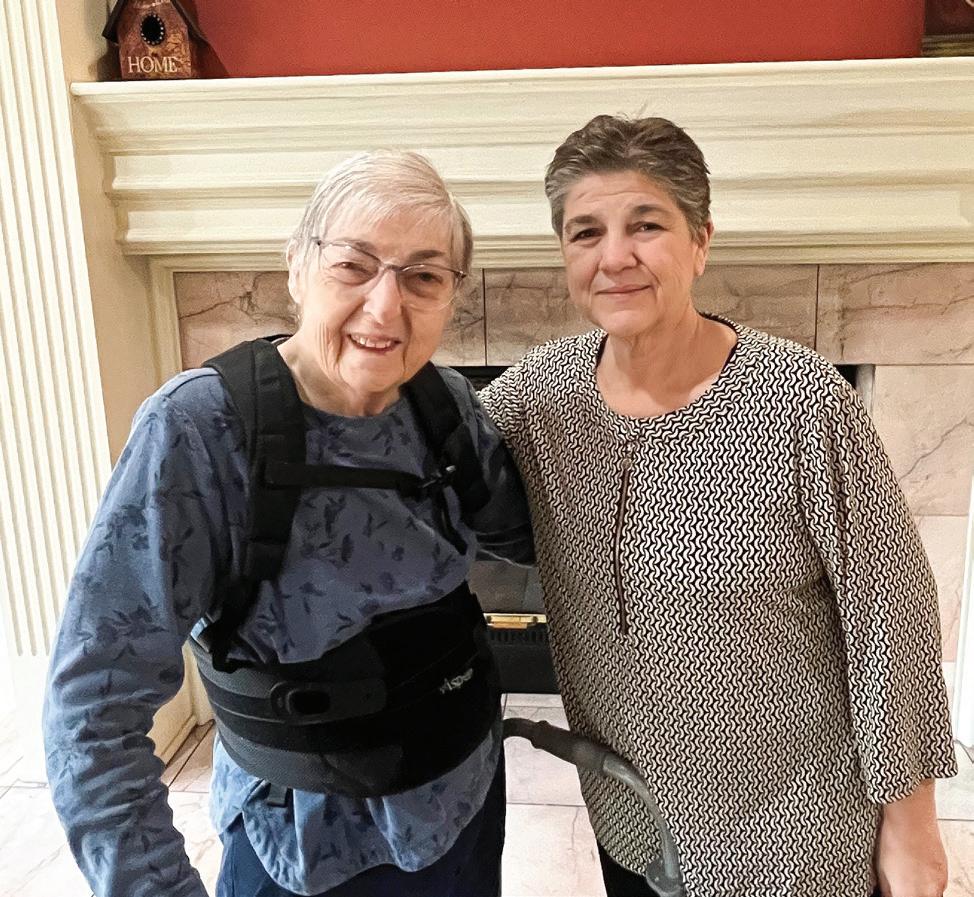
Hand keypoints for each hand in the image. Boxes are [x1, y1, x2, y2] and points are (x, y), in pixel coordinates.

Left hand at [875, 779, 947, 896]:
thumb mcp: (882, 867)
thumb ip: (887, 888)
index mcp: (909, 894)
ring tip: (907, 877)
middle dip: (908, 894)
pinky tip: (916, 870)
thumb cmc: (894, 838)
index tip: (892, 892)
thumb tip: (887, 894)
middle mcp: (928, 892)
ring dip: (918, 892)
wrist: (912, 817)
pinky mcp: (944, 873)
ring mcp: (940, 883)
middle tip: (898, 886)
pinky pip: (938, 886)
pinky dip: (928, 883)